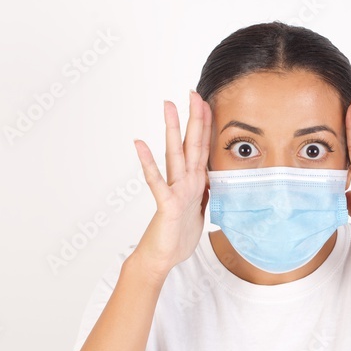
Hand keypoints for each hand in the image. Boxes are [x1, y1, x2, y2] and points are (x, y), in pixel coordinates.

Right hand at [131, 90, 211, 273]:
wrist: (163, 258)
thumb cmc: (178, 235)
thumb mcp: (200, 209)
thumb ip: (203, 191)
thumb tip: (209, 179)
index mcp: (195, 181)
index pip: (202, 147)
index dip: (206, 125)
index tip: (208, 101)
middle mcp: (184, 181)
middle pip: (190, 143)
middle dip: (193, 118)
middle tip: (191, 91)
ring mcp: (174, 190)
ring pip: (174, 154)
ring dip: (172, 130)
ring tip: (168, 106)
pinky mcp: (166, 204)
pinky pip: (157, 181)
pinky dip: (148, 163)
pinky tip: (140, 144)